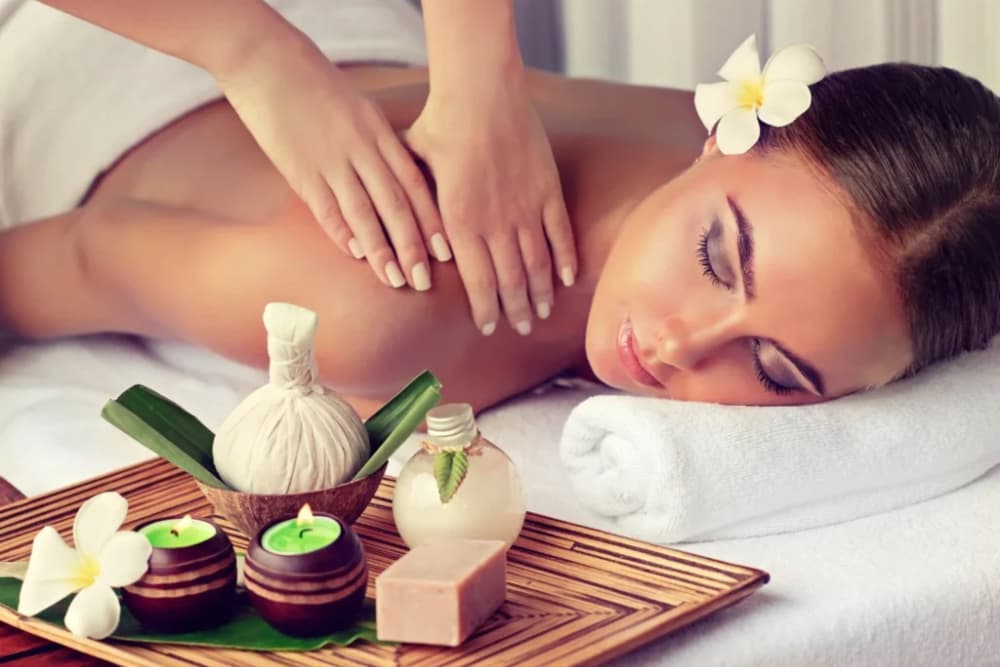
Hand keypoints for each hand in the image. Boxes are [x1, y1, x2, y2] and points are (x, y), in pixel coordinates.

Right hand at [215, 34, 445, 289]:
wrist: (267, 61)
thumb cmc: (316, 86)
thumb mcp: (360, 110)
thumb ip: (379, 146)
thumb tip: (396, 182)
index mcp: (379, 133)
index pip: (414, 185)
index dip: (432, 220)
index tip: (446, 252)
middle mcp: (361, 149)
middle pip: (395, 204)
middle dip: (413, 246)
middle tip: (425, 280)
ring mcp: (330, 160)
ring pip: (363, 212)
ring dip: (381, 250)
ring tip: (395, 279)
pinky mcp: (300, 168)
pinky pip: (326, 207)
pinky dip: (341, 232)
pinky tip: (355, 255)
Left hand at [405, 77, 577, 334]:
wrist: (480, 92)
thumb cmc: (441, 125)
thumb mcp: (415, 169)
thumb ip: (416, 206)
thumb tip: (412, 239)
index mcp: (460, 223)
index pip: (478, 282)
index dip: (486, 309)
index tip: (490, 327)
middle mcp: (495, 224)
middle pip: (510, 281)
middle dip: (515, 310)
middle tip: (519, 328)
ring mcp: (525, 208)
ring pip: (537, 264)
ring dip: (541, 292)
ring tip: (542, 312)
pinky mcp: (548, 190)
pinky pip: (560, 234)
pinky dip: (565, 259)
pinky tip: (566, 279)